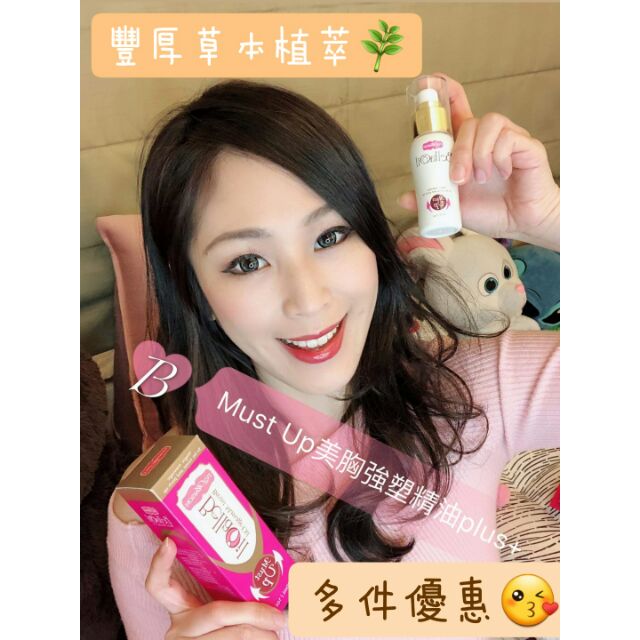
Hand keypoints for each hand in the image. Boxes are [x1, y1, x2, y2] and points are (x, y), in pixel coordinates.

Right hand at [145, 537, 286, 638]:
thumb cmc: (218, 631)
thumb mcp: (213, 610)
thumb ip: (227, 592)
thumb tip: (269, 572)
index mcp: (178, 608)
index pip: (158, 585)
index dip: (159, 564)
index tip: (169, 542)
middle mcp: (177, 629)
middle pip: (217, 612)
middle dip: (255, 613)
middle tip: (281, 615)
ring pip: (231, 638)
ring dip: (262, 635)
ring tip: (278, 631)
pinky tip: (269, 638)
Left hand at [398, 72, 559, 250]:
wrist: (522, 224)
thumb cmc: (491, 211)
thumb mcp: (453, 206)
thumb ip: (430, 199)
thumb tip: (402, 198)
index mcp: (469, 147)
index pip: (458, 110)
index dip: (447, 93)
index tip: (432, 81)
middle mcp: (487, 138)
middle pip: (468, 122)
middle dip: (458, 151)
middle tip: (458, 179)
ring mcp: (508, 139)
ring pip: (487, 123)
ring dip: (478, 153)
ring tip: (480, 178)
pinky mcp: (527, 145)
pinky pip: (509, 137)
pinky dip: (499, 157)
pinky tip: (504, 173)